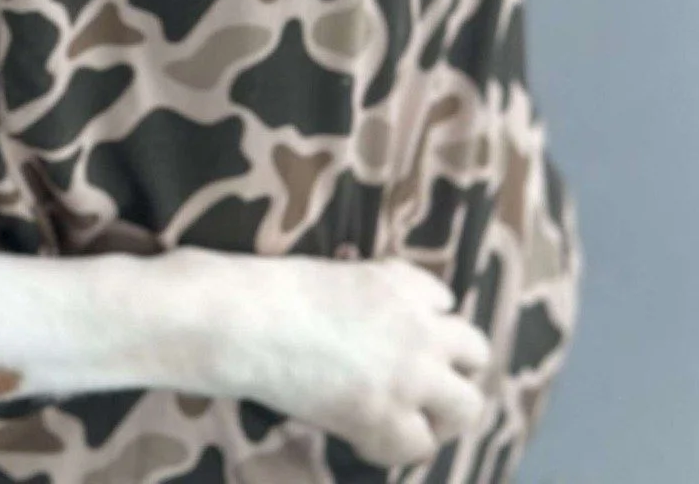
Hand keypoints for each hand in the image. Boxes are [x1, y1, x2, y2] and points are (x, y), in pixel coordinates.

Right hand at [145, 250, 491, 466]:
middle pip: (475, 351)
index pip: (444, 302)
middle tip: (421, 388)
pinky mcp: (389, 416)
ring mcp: (411, 373)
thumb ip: (368, 295)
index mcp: (402, 281)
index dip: (425, 325)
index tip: (402, 341)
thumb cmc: (269, 290)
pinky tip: (360, 437)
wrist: (245, 320)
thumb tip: (372, 324)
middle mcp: (421, 325)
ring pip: (468, 405)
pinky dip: (393, 446)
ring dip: (440, 414)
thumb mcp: (333, 275)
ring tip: (404, 421)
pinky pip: (419, 444)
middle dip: (452, 370)